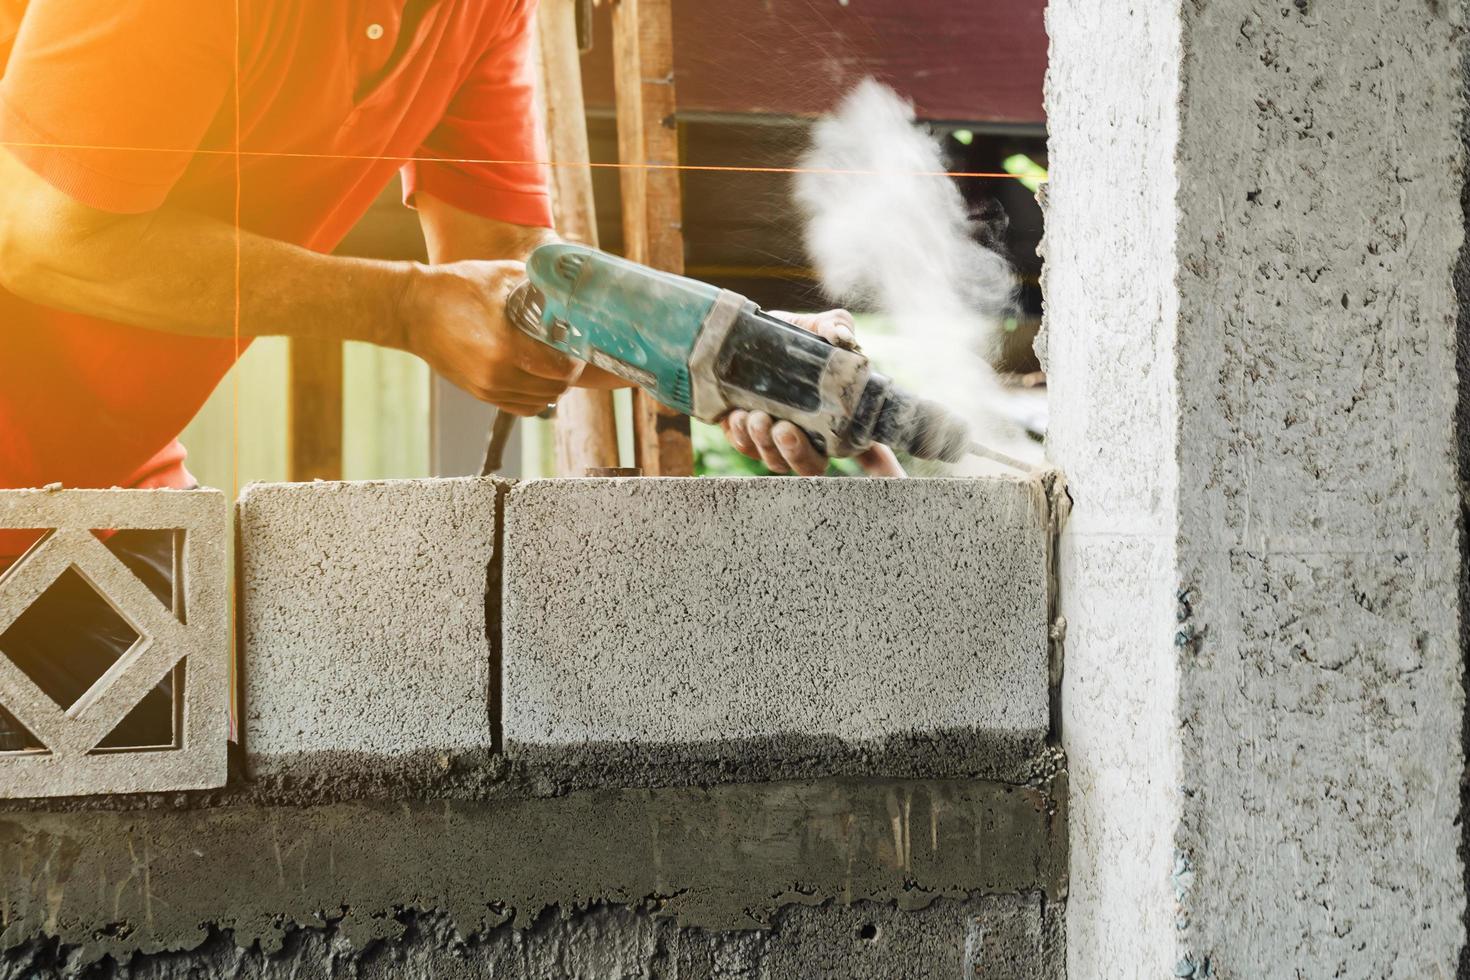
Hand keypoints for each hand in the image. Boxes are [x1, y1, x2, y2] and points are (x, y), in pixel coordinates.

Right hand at [398, 259, 581, 415]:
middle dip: (568, 373)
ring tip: (555, 364)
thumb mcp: (501, 276)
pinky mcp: (480, 394)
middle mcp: (497, 376)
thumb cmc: (455, 288)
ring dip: (553, 385)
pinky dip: (536, 397)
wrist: (412, 310)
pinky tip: (537, 377)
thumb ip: (538, 285)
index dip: (576, 360)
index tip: (579, 345)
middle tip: (571, 353)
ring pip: (540, 402)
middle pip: (554, 389)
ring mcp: (487, 389)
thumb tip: (567, 289)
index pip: (560, 370)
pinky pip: (521, 407)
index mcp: (505, 348)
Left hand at [719, 309, 905, 476]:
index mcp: (837, 419)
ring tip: (756, 417)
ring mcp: (777, 441)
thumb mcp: (813, 328)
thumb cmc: (788, 335)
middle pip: (813, 467)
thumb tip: (842, 335)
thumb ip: (833, 327)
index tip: (898, 483)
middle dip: (797, 454)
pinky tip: (737, 418)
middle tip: (784, 429)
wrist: (739, 334)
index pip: (872, 454)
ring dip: (764, 443)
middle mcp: (811, 437)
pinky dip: (741, 436)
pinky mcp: (746, 436)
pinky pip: (745, 448)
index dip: (888, 473)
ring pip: (775, 460)